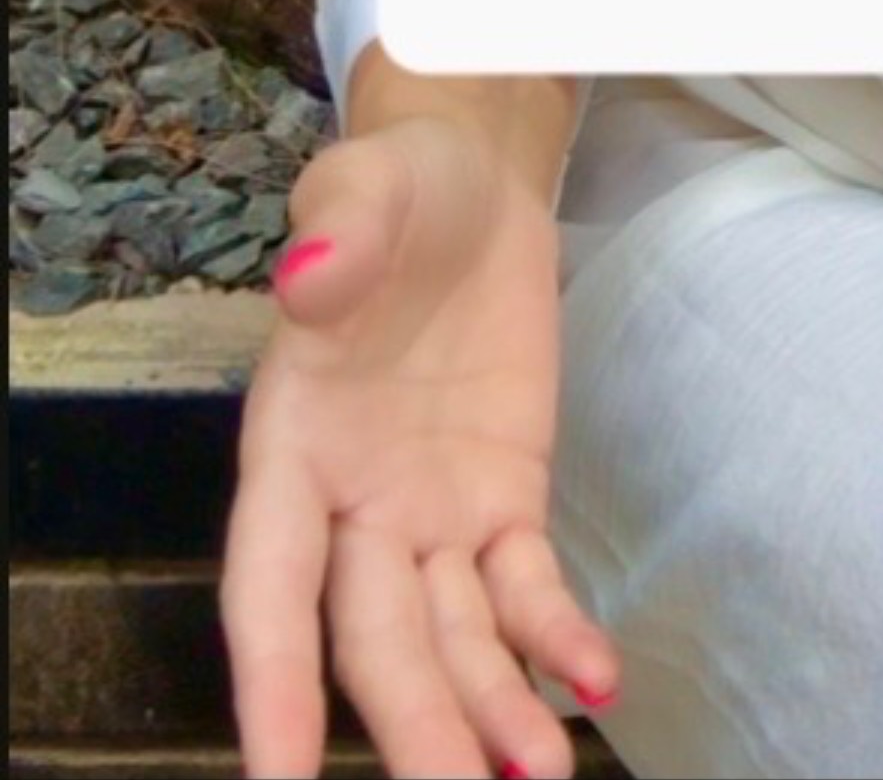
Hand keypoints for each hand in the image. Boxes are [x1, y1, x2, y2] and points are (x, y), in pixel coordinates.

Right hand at [220, 115, 618, 777]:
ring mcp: (430, 513)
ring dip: (488, 715)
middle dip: (411, 729)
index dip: (269, 683)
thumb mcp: (364, 183)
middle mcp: (352, 505)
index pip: (269, 588)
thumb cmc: (396, 186)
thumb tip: (309, 277)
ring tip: (535, 776)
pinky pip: (524, 588)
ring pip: (451, 641)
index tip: (276, 779)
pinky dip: (554, 639)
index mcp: (292, 446)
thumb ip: (337, 232)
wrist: (472, 180)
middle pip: (374, 641)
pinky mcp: (504, 500)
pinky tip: (595, 680)